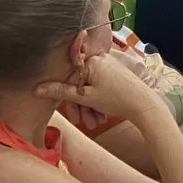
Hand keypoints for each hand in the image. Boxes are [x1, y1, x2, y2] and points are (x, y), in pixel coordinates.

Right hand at [34, 52, 160, 126]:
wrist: (146, 106)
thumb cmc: (117, 99)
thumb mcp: (85, 97)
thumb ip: (60, 92)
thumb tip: (37, 89)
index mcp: (90, 60)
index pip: (68, 77)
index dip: (66, 98)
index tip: (69, 114)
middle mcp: (99, 59)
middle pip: (80, 83)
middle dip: (81, 106)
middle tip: (83, 122)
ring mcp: (109, 66)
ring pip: (90, 87)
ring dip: (90, 107)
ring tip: (95, 123)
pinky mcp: (115, 74)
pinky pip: (100, 86)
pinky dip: (98, 101)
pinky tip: (102, 116)